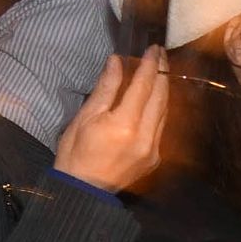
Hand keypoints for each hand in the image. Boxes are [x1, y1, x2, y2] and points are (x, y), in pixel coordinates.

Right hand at [52, 50, 171, 192]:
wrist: (82, 192)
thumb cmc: (75, 154)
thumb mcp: (85, 118)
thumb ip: (106, 88)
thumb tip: (117, 62)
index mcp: (124, 125)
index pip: (143, 86)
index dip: (150, 65)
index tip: (153, 49)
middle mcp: (145, 136)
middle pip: (160, 96)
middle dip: (162, 73)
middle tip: (160, 54)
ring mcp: (153, 149)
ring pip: (165, 111)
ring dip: (164, 89)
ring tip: (160, 71)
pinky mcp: (154, 158)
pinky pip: (162, 127)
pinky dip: (160, 108)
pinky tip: (155, 98)